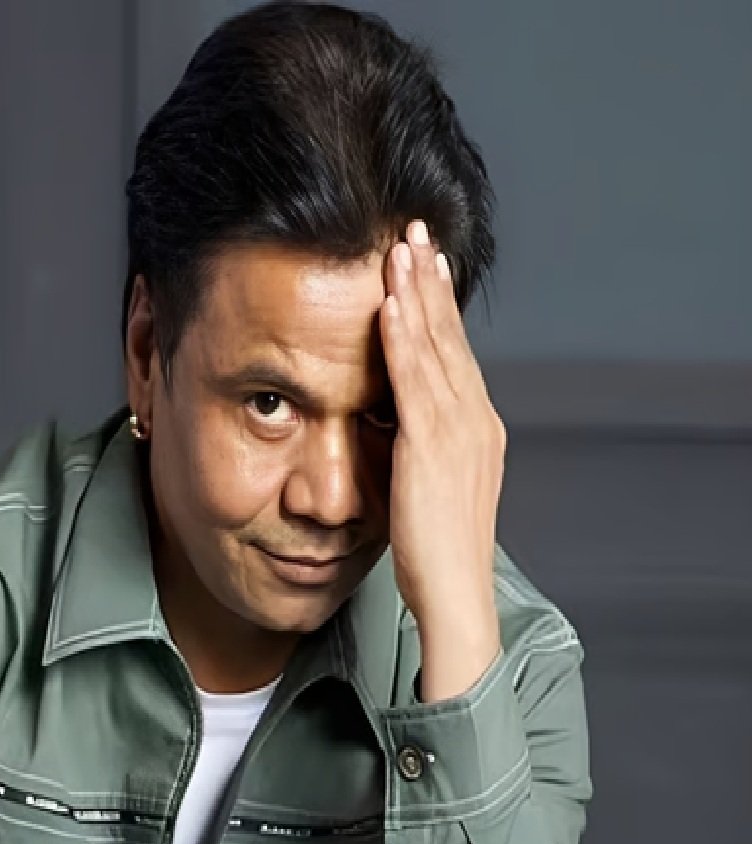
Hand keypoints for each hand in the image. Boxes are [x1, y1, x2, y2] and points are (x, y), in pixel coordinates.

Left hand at [379, 220, 503, 701]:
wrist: (454, 596)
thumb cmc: (435, 550)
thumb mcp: (427, 486)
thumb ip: (415, 448)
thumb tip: (386, 423)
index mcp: (475, 427)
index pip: (455, 351)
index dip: (439, 304)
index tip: (423, 262)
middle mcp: (475, 419)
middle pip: (450, 336)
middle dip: (431, 280)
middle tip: (415, 230)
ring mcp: (459, 430)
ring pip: (436, 346)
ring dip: (417, 293)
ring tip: (401, 246)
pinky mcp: (434, 446)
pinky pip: (416, 380)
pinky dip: (405, 338)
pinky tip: (390, 304)